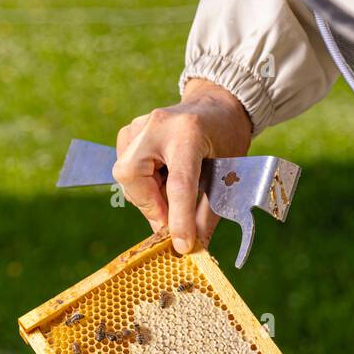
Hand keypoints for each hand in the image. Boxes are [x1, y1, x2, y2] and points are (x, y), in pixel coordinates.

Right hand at [114, 80, 251, 253]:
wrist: (214, 106)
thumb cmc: (224, 140)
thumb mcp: (226, 175)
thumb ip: (207, 212)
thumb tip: (191, 246)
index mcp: (188, 132)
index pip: (178, 184)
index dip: (179, 220)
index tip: (182, 246)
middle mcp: (158, 125)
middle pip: (134, 176)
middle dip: (150, 206)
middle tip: (170, 222)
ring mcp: (139, 125)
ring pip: (127, 176)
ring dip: (148, 197)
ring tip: (171, 196)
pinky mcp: (129, 132)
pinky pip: (126, 170)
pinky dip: (142, 186)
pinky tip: (161, 181)